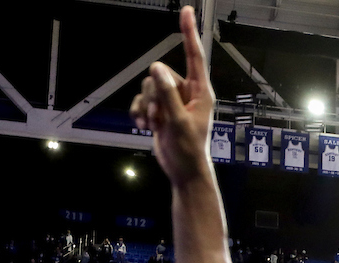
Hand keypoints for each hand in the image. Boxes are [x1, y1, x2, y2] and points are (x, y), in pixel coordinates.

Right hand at [128, 7, 213, 185]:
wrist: (183, 171)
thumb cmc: (188, 150)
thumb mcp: (178, 122)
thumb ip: (167, 94)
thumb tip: (156, 68)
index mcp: (200, 91)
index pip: (194, 56)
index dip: (189, 33)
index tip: (187, 11)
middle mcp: (187, 92)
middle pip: (160, 74)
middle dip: (153, 95)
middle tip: (158, 117)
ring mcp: (172, 101)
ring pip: (149, 87)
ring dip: (146, 106)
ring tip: (153, 125)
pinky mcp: (160, 111)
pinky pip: (142, 100)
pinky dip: (139, 112)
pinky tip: (143, 126)